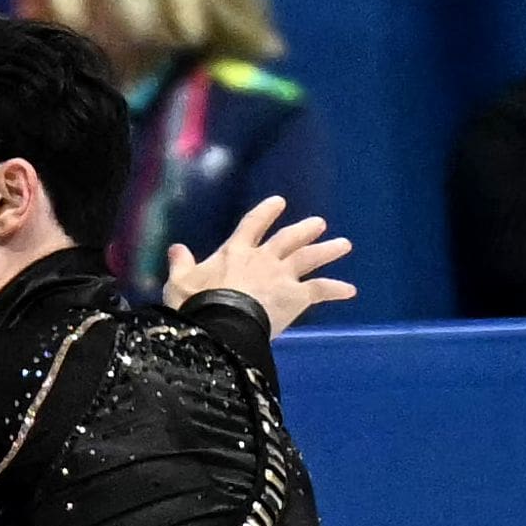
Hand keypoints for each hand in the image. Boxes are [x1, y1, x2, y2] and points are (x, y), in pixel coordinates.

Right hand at [160, 197, 354, 334]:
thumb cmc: (196, 303)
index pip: (251, 225)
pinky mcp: (296, 296)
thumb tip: (175, 248)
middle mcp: (263, 258)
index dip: (265, 213)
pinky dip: (336, 289)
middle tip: (319, 223)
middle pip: (288, 239)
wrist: (220, 323)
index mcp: (235, 252)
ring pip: (309, 258)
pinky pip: (320, 290)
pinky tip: (350, 291)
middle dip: (304, 230)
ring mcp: (282, 276)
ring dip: (328, 250)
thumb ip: (180, 264)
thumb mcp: (179, 282)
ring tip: (344, 245)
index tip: (278, 202)